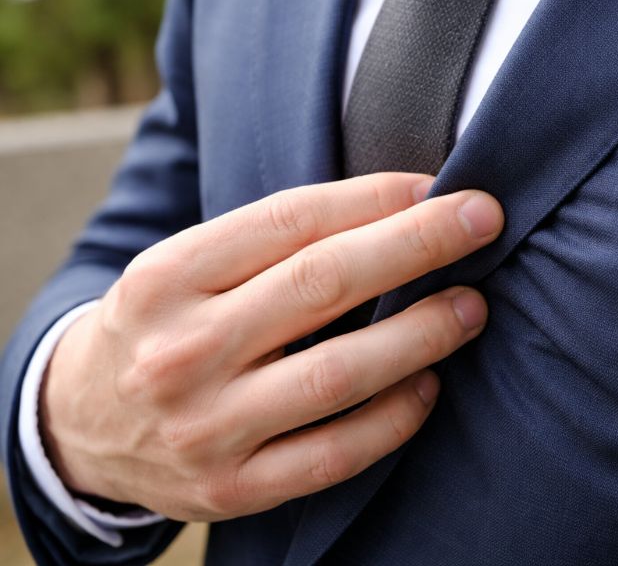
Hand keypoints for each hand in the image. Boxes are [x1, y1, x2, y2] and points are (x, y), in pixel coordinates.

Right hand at [39, 173, 502, 520]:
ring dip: (422, 333)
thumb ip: (269, 243)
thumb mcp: (185, 269)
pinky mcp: (232, 488)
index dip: (377, 197)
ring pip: (339, 372)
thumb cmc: (161, 326)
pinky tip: (430, 386)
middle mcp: (182, 349)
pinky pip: (334, 454)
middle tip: (484, 220)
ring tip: (472, 307)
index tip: (439, 185)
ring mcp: (207, 425)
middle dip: (418, 244)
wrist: (79, 424)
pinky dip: (394, 419)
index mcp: (167, 276)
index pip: (292, 220)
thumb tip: (398, 206)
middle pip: (323, 283)